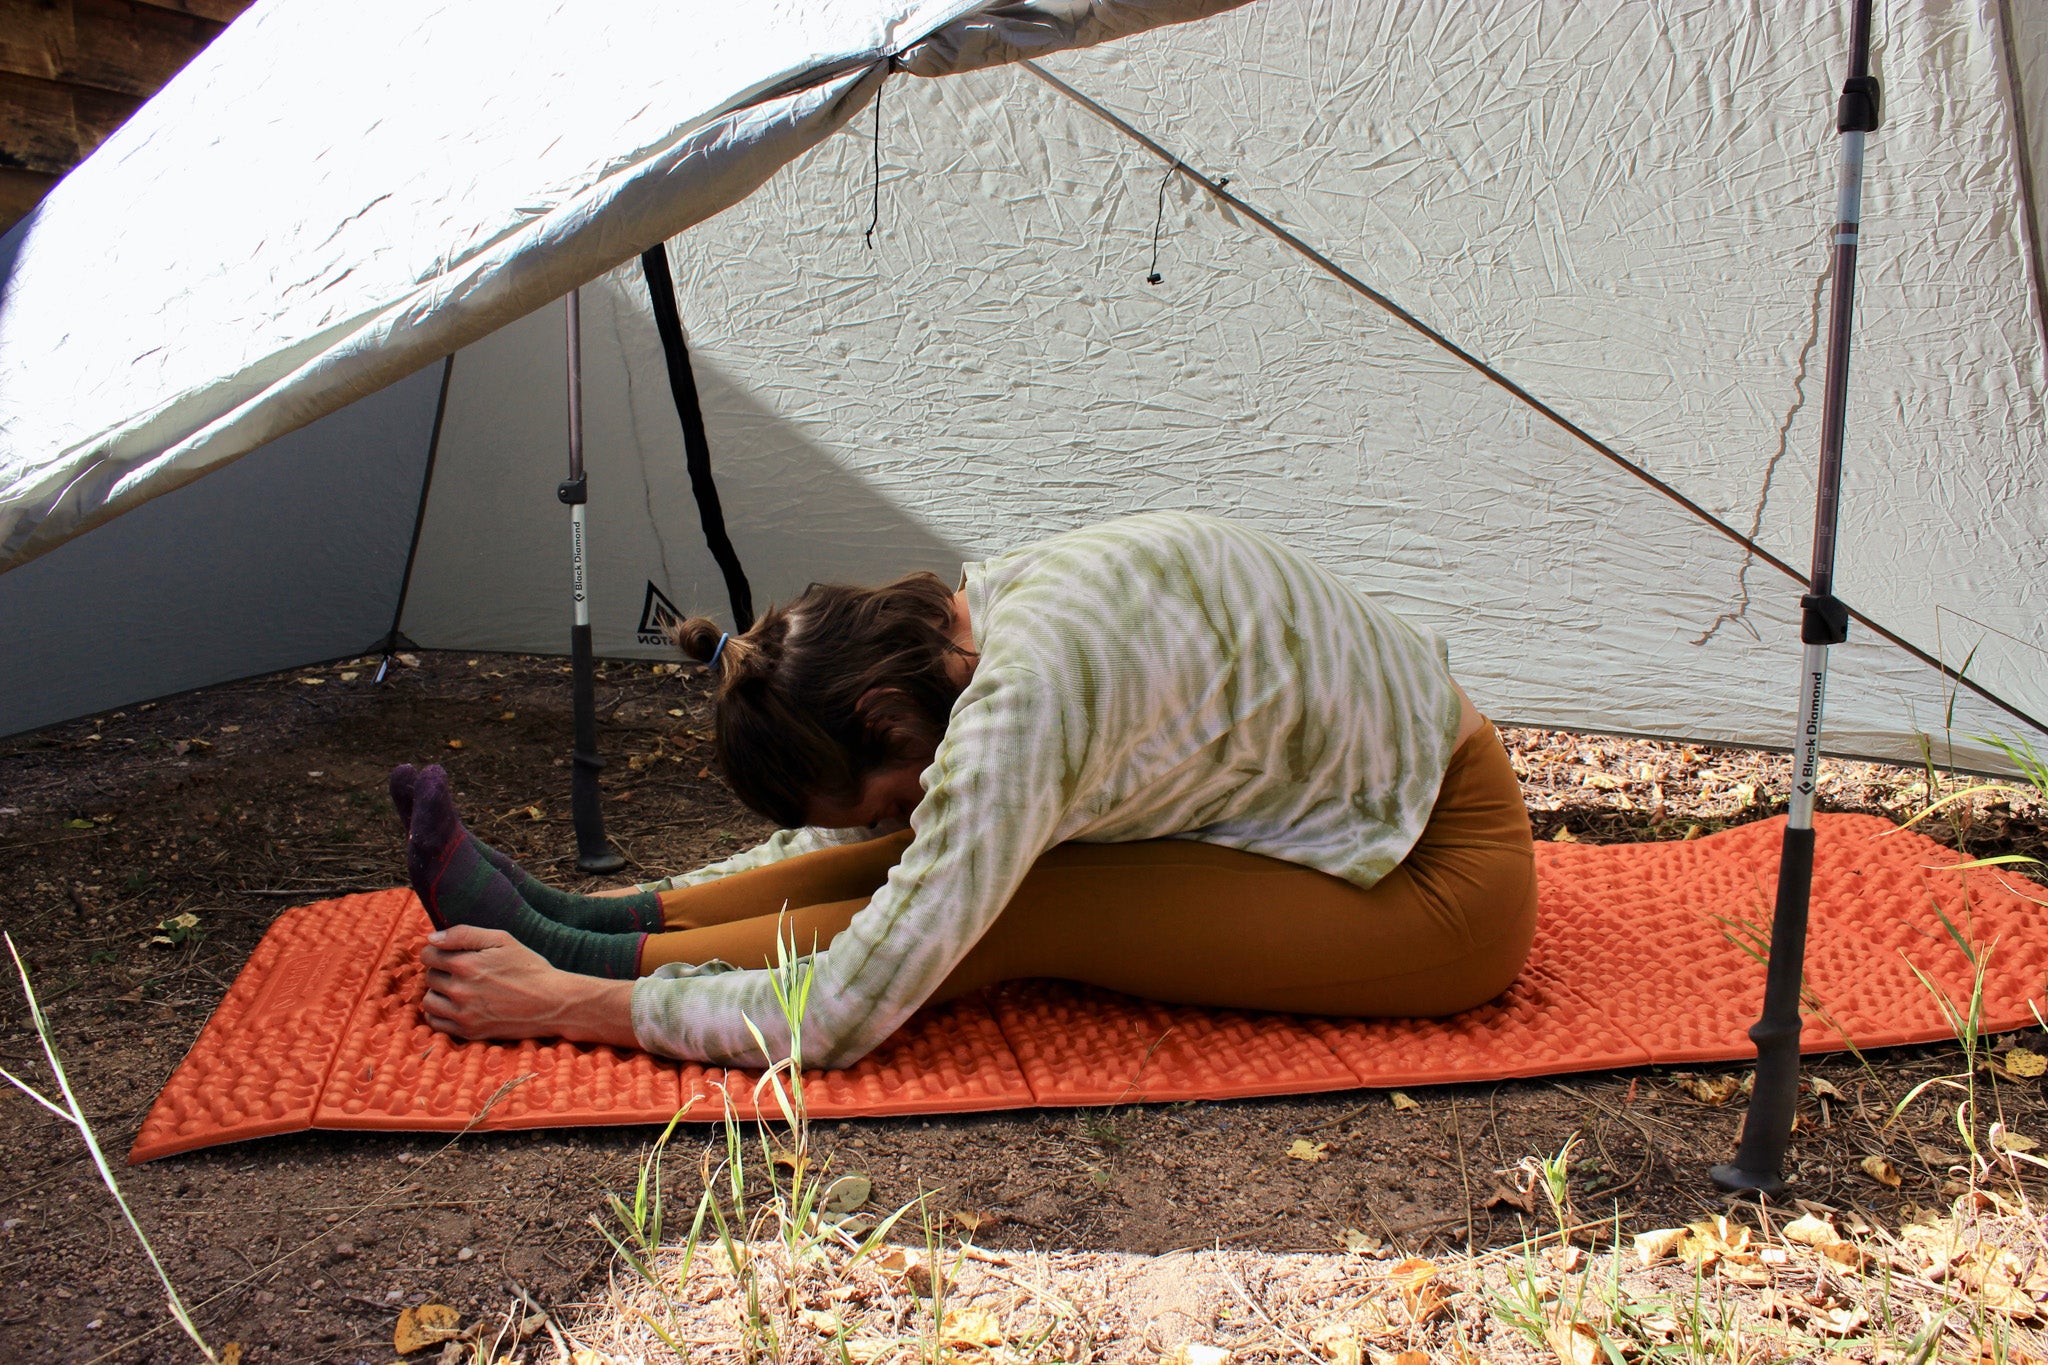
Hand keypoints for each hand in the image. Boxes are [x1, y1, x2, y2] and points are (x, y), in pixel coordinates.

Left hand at [418, 926, 638, 1046]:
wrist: (552, 1003)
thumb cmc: (529, 968)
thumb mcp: (502, 940)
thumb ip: (464, 934)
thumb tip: (431, 939)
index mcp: (466, 964)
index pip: (428, 954)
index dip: (437, 950)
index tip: (450, 953)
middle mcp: (460, 990)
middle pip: (429, 976)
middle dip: (441, 970)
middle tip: (462, 971)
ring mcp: (463, 1014)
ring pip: (428, 1000)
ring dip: (438, 992)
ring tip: (457, 988)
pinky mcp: (468, 1032)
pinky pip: (435, 1022)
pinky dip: (439, 1012)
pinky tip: (454, 1005)